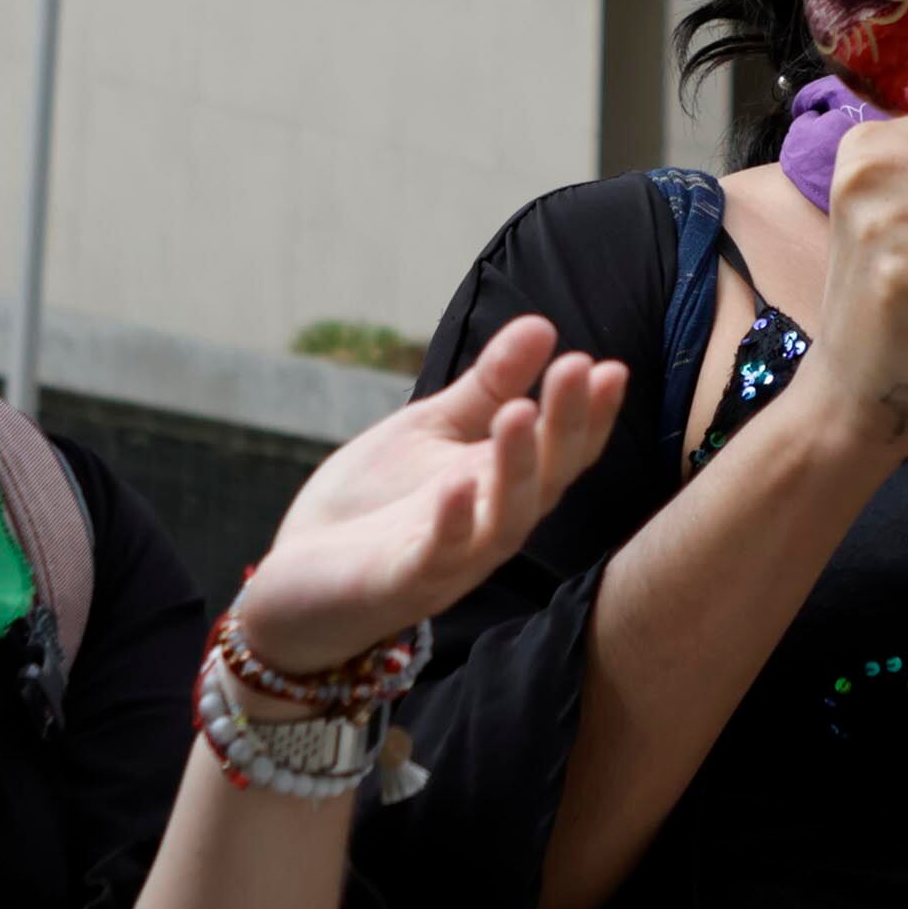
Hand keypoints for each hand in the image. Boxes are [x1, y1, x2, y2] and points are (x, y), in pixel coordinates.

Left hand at [237, 315, 626, 675]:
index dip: (591, 415)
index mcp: (501, 487)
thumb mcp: (432, 430)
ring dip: (516, 468)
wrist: (296, 581)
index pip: (562, 452)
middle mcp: (490, 526)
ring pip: (503, 522)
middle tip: (578, 368)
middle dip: (565, 426)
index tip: (611, 367)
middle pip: (547, 481)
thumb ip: (487, 385)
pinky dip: (452, 524)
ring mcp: (451, 560)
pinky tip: (457, 484)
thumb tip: (543, 324)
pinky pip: (437, 558)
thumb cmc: (374, 505)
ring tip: (520, 411)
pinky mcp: (402, 583)